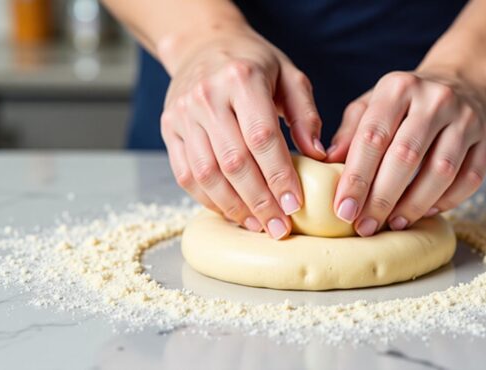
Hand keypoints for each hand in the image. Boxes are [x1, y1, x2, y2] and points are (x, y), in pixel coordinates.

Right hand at [159, 26, 325, 238]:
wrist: (203, 45)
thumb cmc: (253, 63)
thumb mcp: (288, 75)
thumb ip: (305, 114)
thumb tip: (318, 156)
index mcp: (242, 79)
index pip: (261, 137)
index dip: (278, 176)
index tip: (295, 205)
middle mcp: (207, 97)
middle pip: (233, 161)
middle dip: (259, 200)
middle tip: (279, 227)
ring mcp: (182, 114)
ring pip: (206, 173)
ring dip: (233, 206)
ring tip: (258, 224)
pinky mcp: (167, 129)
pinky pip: (185, 174)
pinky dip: (208, 199)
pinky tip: (231, 211)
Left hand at [327, 70, 485, 235]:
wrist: (465, 84)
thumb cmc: (408, 103)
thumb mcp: (373, 105)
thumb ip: (351, 132)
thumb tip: (327, 162)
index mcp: (398, 88)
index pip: (373, 137)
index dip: (356, 178)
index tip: (343, 209)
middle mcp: (435, 100)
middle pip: (406, 157)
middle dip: (382, 198)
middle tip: (365, 225)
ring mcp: (466, 120)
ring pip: (440, 172)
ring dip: (413, 205)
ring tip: (392, 223)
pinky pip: (469, 180)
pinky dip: (445, 202)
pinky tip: (424, 212)